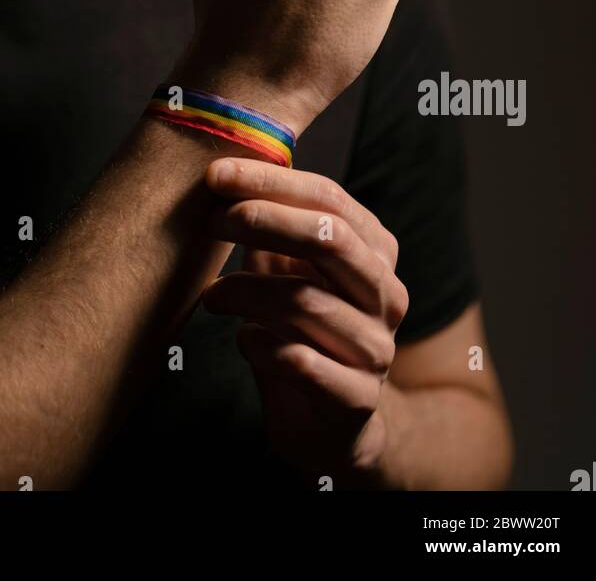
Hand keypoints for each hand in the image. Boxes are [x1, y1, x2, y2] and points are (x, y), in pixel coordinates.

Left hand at [201, 157, 408, 485]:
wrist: (328, 423)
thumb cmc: (299, 330)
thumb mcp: (283, 270)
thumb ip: (267, 227)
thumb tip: (224, 172)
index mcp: (374, 251)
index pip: (329, 198)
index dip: (271, 181)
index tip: (216, 174)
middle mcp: (385, 294)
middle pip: (331, 238)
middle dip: (263, 218)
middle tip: (212, 221)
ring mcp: (377, 348)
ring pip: (308, 300)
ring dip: (245, 290)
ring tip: (210, 295)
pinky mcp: (356, 400)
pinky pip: (302, 362)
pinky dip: (262, 345)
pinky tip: (243, 339)